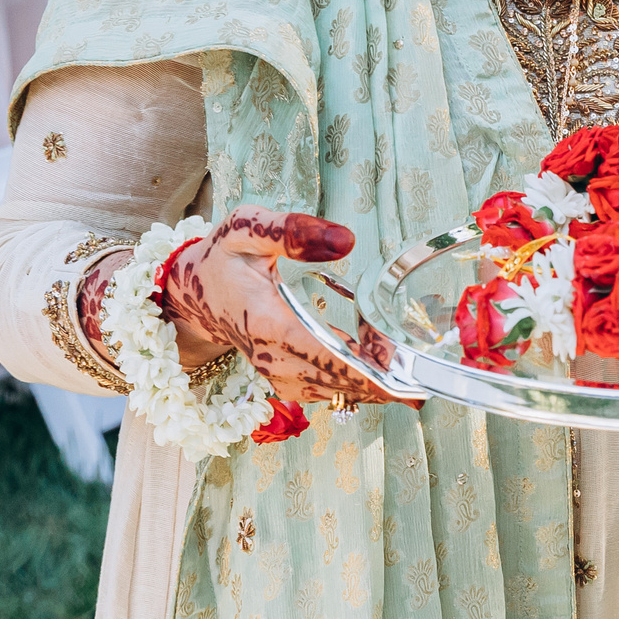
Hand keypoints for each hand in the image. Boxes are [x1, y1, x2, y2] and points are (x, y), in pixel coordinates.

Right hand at [124, 206, 412, 409]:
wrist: (194, 292)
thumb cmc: (224, 255)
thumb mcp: (247, 227)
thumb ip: (292, 230)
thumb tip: (346, 240)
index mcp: (266, 322)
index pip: (321, 354)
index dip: (364, 366)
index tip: (402, 371)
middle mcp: (271, 357)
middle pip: (336, 378)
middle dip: (383, 378)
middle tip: (424, 373)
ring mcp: (277, 373)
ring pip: (335, 391)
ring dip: (376, 384)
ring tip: (412, 371)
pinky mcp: (285, 378)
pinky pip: (328, 390)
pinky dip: (359, 383)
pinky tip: (386, 369)